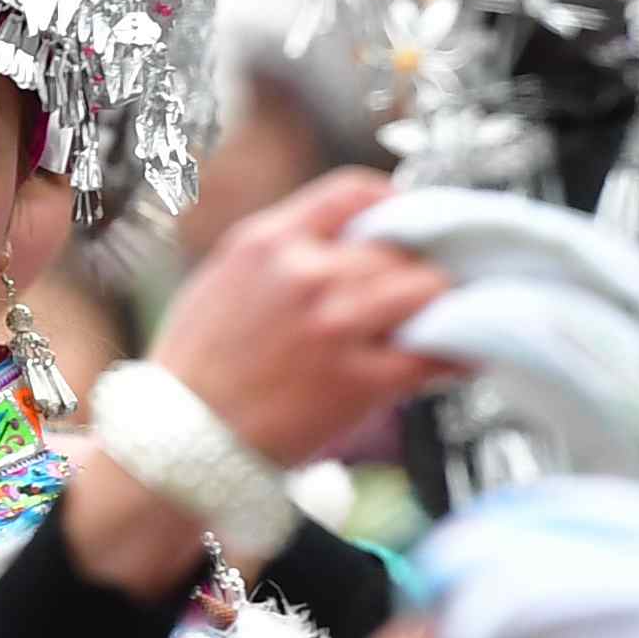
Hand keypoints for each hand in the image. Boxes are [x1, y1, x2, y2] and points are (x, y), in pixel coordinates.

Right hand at [147, 168, 454, 466]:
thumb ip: (280, 253)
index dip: (392, 204)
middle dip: (415, 265)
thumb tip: (335, 243)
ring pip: (425, 290)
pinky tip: (456, 356)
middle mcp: (305, 275)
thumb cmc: (195, 371)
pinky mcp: (360, 379)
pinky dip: (455, 352)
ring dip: (441, 304)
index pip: (354, 193)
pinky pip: (433, 353)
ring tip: (442, 319)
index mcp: (267, 242)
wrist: (182, 444)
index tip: (406, 221)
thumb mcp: (222, 280)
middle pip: (397, 245)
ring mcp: (336, 326)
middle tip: (425, 284)